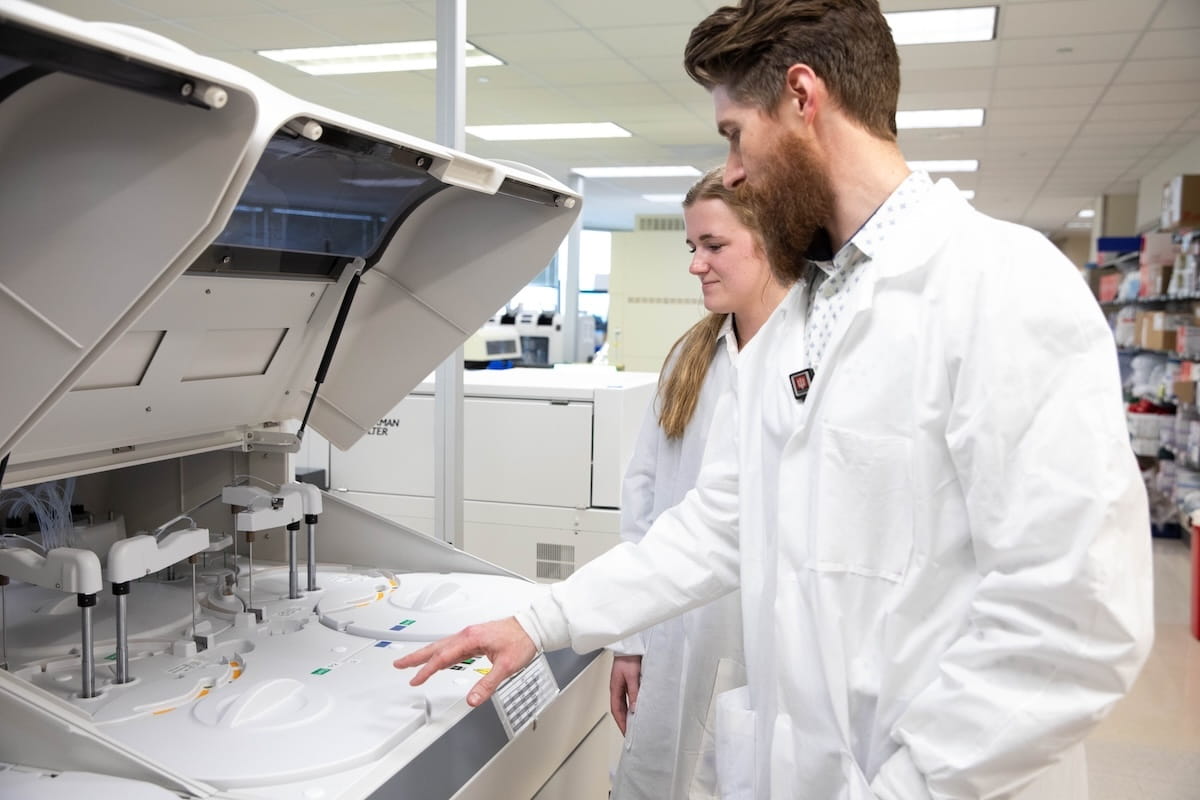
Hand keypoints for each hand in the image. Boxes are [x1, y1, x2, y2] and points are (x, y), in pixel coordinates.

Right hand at [393, 617, 536, 706]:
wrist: (533, 626)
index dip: (427, 670)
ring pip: (442, 646)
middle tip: (399, 664)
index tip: (415, 680)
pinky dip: (440, 654)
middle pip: (435, 647)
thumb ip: (487, 684)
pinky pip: (451, 647)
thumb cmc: (522, 640)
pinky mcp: (475, 639)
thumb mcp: (506, 666)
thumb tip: (472, 699)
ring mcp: (470, 636)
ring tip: (411, 663)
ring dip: (425, 654)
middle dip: (415, 657)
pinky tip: (438, 662)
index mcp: (471, 638)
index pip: (443, 657)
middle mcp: (467, 634)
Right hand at [609, 654, 641, 734]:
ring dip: (629, 714)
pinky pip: (630, 697)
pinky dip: (634, 705)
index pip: (617, 711)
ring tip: (636, 724)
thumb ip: (633, 692)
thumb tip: (634, 708)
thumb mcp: (632, 676)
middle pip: (620, 709)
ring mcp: (623, 685)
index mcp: (615, 689)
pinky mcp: (629, 681)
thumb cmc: (628, 658)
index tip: (626, 733)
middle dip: (625, 722)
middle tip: (631, 732)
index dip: (621, 723)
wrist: (630, 645)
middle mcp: (618, 688)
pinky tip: (639, 707)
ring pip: (625, 704)